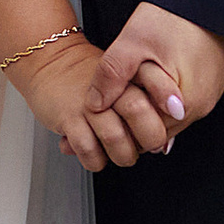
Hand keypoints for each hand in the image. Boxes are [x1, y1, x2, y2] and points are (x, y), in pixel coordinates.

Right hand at [11, 34, 153, 170]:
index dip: (167, 111)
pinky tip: (96, 157)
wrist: (52, 62)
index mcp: (129, 73)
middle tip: (148, 146)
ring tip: (122, 155)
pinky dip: (95, 160)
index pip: (156, 89)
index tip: (171, 127)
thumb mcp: (123, 80)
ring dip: (123, 155)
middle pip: (139, 112)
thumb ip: (144, 104)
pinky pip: (87, 148)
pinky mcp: (68, 117)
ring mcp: (89, 103)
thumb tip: (164, 142)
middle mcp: (111, 87)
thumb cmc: (91, 77)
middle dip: (149, 139)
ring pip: (114, 137)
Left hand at [87, 4, 223, 155]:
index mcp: (183, 104)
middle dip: (134, 116)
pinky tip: (151, 75)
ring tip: (135, 78)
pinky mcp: (209, 85)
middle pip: (157, 128)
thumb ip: (111, 75)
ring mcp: (207, 97)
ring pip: (166, 115)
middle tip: (118, 91)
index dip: (122, 122)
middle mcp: (200, 107)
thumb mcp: (134, 41)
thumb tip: (94, 106)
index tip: (108, 105)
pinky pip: (178, 101)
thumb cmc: (177, 14)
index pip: (144, 134)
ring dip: (147, 104)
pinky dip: (161, 94)